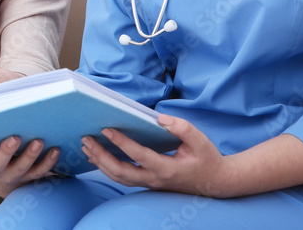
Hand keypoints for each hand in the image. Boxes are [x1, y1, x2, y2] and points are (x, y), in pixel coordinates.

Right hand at [0, 134, 59, 198]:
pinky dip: (49, 162)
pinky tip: (55, 150)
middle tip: (14, 138)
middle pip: (0, 163)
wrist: (2, 182)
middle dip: (6, 151)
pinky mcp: (30, 177)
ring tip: (38, 141)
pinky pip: (40, 172)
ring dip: (31, 155)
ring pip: (23, 168)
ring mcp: (14, 175)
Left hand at [82, 114, 228, 196]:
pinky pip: (123, 178)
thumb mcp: (200, 140)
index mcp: (168, 169)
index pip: (139, 156)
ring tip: (86, 146)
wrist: (216, 182)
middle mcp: (155, 179)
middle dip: (101, 156)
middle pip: (121, 172)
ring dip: (100, 163)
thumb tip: (160, 118)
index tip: (107, 129)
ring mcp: (150, 184)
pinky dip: (107, 168)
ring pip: (119, 178)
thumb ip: (182, 128)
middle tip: (86, 139)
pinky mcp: (148, 182)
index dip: (122, 143)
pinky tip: (97, 156)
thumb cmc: (207, 159)